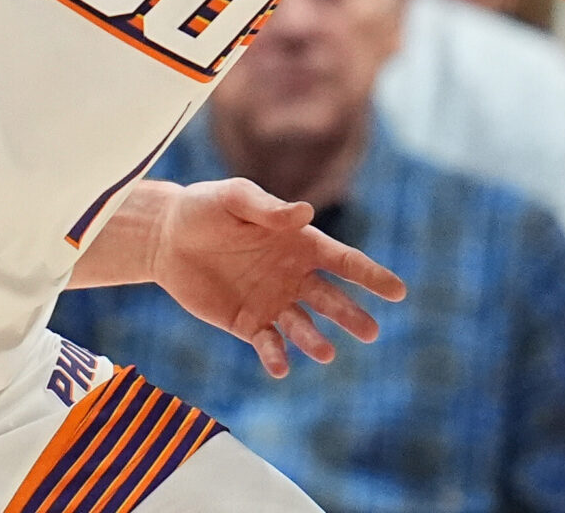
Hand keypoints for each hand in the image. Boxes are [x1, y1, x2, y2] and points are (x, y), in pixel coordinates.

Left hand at [150, 179, 406, 377]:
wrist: (165, 236)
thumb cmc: (205, 208)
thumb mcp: (234, 198)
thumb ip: (267, 208)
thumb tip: (304, 213)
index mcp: (299, 243)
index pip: (343, 261)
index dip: (371, 276)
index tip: (398, 291)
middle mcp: (293, 276)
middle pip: (331, 299)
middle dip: (351, 315)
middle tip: (370, 332)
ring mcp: (272, 302)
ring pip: (304, 326)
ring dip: (316, 341)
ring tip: (325, 352)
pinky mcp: (247, 323)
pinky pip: (268, 344)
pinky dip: (276, 356)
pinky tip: (280, 366)